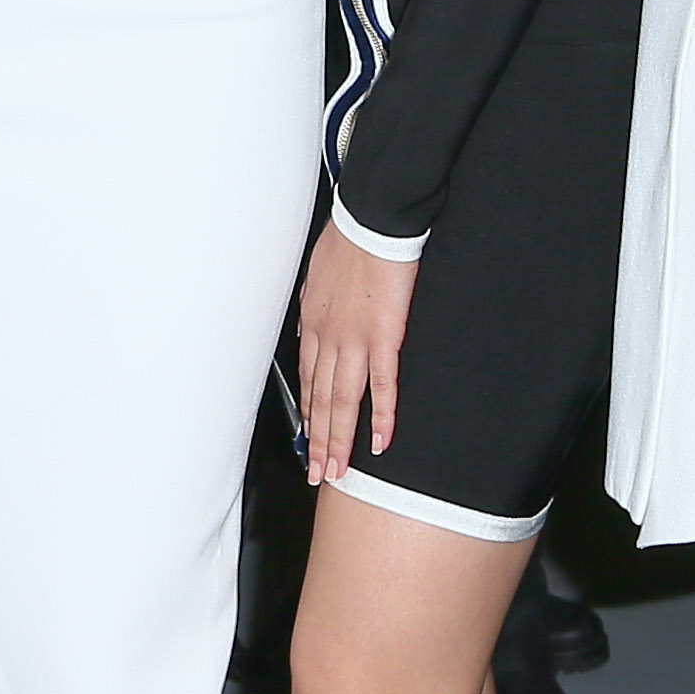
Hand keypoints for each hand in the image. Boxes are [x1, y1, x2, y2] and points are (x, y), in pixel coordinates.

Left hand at [293, 222, 415, 484]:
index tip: (309, 438)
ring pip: (343, 400)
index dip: (309, 413)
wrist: (370, 221)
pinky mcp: (384, 336)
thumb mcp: (316, 275)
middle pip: (322, 399)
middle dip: (319, 440)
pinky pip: (382, 384)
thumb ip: (314, 306)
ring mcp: (355, 340)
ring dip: (340, 439)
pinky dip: (382, 416)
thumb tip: (309, 329)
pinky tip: (381, 441)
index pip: (310, 379)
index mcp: (314, 323)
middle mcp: (329, 338)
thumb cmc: (348, 241)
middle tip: (319, 472)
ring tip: (339, 470)